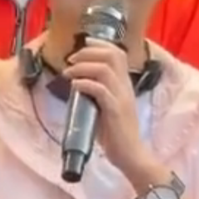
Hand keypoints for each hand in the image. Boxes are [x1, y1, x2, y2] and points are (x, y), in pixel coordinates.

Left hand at [60, 39, 154, 180]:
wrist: (130, 154)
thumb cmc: (115, 133)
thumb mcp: (106, 107)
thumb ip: (97, 94)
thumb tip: (77, 84)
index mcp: (124, 85)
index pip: (118, 54)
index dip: (100, 44)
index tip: (83, 43)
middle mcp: (126, 87)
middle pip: (113, 56)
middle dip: (89, 52)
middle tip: (71, 59)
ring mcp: (122, 98)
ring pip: (106, 70)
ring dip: (83, 67)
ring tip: (68, 72)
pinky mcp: (116, 111)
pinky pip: (100, 91)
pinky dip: (85, 84)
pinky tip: (74, 86)